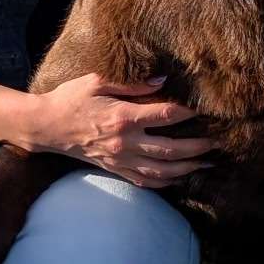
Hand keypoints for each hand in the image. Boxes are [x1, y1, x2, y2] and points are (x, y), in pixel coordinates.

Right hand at [23, 72, 211, 187]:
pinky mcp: (114, 169)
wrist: (46, 127)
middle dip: (197, 147)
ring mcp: (120, 159)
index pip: (165, 116)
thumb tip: (163, 81)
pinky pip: (145, 181)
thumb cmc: (70, 99)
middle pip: (171, 149)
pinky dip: (165, 182)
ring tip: (206, 164)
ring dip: (187, 169)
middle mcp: (125, 142)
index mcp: (123, 117)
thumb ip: (132, 84)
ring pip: (162, 170)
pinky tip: (178, 178)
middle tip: (217, 144)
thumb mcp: (98, 81)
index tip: (204, 109)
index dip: (188, 112)